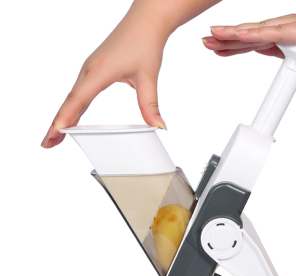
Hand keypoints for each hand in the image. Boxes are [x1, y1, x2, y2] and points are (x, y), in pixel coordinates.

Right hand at [41, 11, 170, 147]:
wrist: (145, 22)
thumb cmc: (145, 44)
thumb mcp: (148, 77)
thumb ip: (150, 104)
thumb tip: (159, 126)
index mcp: (100, 71)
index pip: (79, 99)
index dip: (67, 116)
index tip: (56, 132)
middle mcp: (90, 70)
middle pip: (69, 102)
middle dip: (57, 124)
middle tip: (47, 144)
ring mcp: (90, 70)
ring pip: (72, 98)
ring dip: (62, 117)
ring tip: (54, 137)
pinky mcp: (94, 71)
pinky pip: (79, 93)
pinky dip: (73, 108)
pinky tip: (71, 120)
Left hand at [203, 14, 295, 74]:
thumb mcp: (290, 56)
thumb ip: (274, 51)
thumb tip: (257, 49)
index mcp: (277, 34)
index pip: (248, 40)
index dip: (228, 44)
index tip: (210, 46)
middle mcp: (282, 27)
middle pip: (248, 34)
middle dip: (225, 37)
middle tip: (204, 40)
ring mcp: (291, 27)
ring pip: (258, 31)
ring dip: (235, 34)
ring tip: (215, 35)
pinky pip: (276, 34)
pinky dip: (258, 35)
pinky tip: (242, 35)